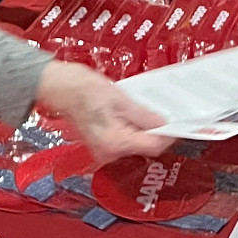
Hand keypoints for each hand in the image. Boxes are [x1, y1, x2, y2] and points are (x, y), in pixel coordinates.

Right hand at [36, 58, 170, 163]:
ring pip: (136, 143)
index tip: (179, 124)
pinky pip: (125, 139)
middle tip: (170, 115)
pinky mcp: (101, 142)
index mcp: (114, 142)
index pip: (153, 146)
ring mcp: (103, 148)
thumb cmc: (82, 89)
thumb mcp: (120, 98)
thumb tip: (163, 123)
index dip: (169, 135)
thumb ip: (144, 115)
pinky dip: (133, 128)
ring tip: (152, 112)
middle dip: (158, 132)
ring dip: (146, 129)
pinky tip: (137, 114)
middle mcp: (108, 151)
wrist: (58, 86)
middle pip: (145, 147)